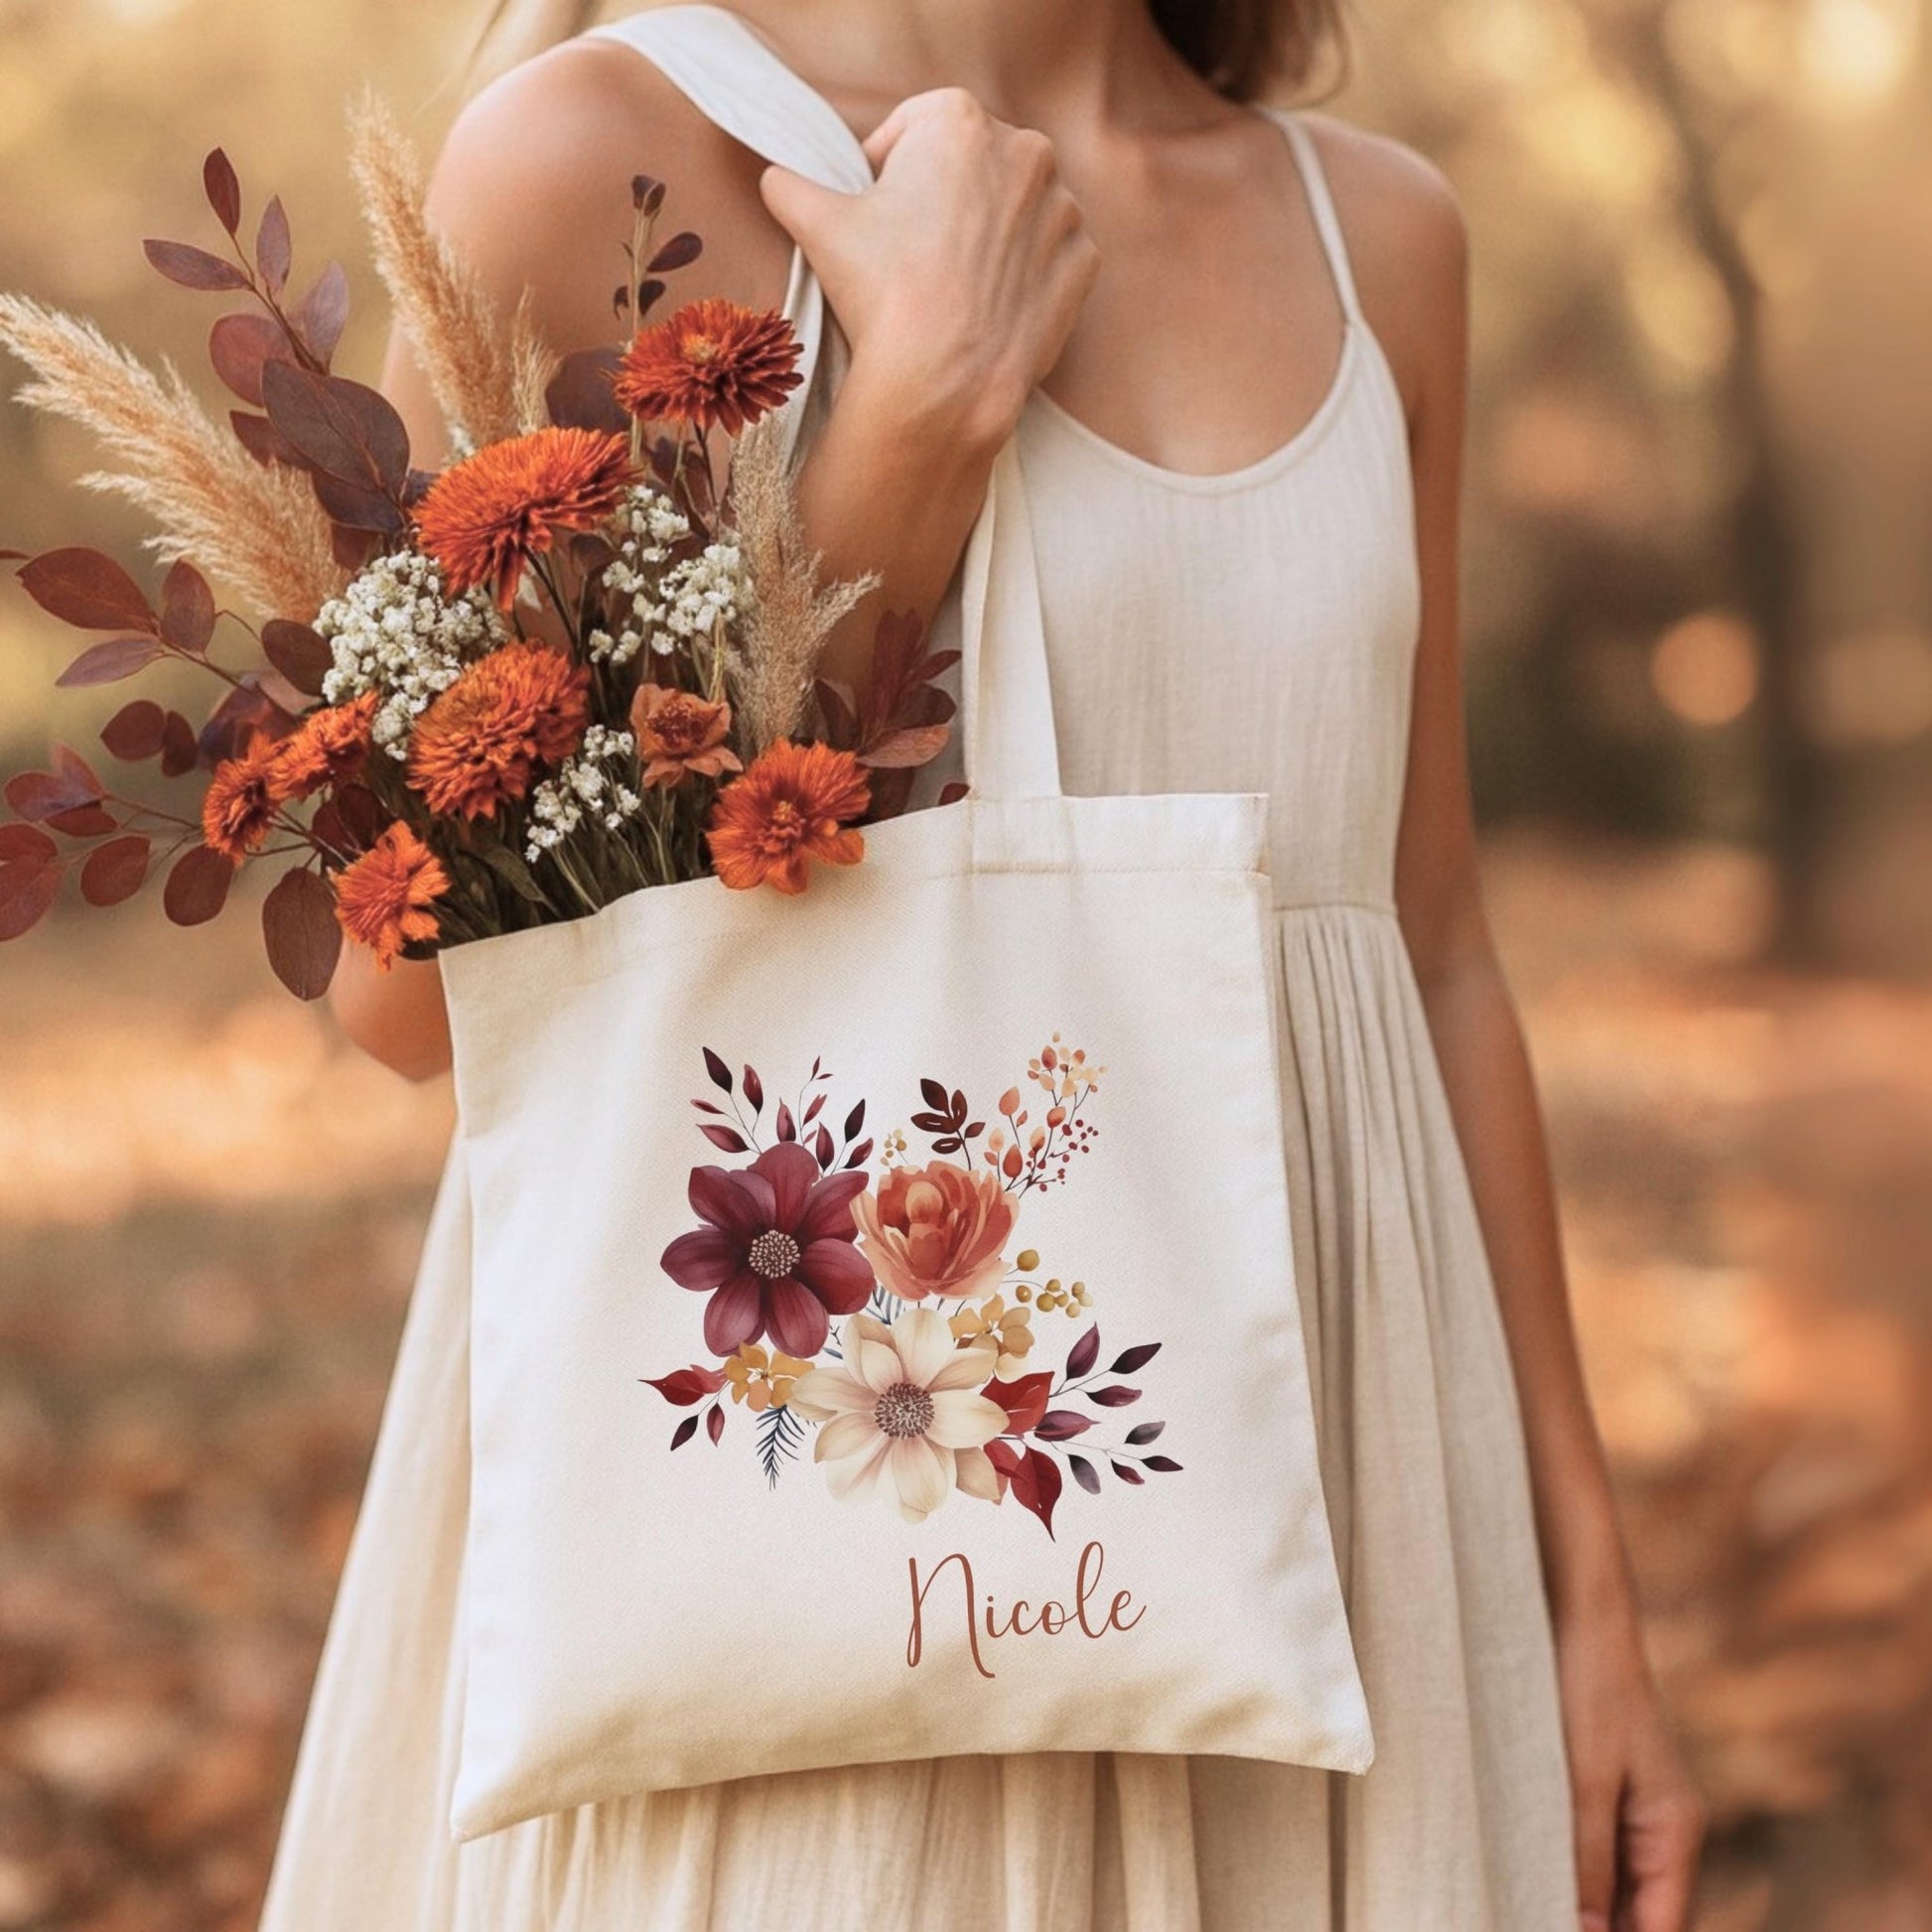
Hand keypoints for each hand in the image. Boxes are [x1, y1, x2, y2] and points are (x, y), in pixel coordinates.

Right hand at [758, 88, 1099, 451]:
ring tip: (951, 285)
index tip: (876, 214)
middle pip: (970, 169)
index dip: (888, 172)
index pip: (915, 131)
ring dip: (987, 237)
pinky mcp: (1084, 262)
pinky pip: (1050, 257)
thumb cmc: (882, 293)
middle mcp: (1025, 150)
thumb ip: (791, 185)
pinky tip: (989, 304)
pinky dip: (1024, 275)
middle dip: (942, 202)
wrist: (944, 380)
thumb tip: (777, 180)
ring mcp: (1062, 208)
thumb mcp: (818, 226)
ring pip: (1014, 211)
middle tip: (911, 256)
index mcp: (960, 121)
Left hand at [1556, 1599, 1704, 1930]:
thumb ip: (1588, 1857)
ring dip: (1583, 1906)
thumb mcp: (1584, 1778)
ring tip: (1527, 1904)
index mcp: (1676, 1832)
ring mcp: (1641, 1812)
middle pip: (1643, 1914)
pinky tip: (1533, 1875)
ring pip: (1619, 1887)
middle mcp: (1667, 1831)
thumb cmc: (1590, 1689)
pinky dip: (1575, 1872)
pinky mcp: (1612, 1792)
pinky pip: (1601, 1853)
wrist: (1586, 1616)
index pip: (1663, 1927)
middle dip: (1600, 1928)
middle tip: (1530, 1916)